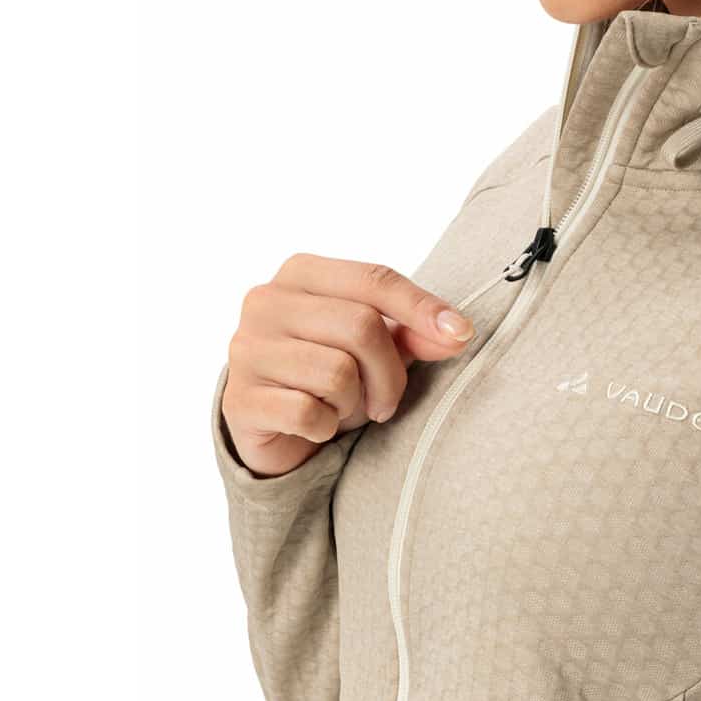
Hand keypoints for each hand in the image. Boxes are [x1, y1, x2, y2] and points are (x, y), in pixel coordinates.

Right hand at [220, 252, 474, 477]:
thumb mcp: (376, 345)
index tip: (461, 334)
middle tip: (387, 399)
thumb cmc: (328, 372)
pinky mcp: (238, 399)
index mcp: (302, 272)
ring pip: (337, 372)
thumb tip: (457, 332)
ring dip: (355, 401)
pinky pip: (308, 412)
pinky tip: (317, 423)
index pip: (374, 279)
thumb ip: (415, 332)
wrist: (271, 427)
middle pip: (362, 326)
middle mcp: (267, 301)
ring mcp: (247, 349)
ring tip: (343, 406)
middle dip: (389, 372)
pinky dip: (326, 426)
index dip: (422, 307)